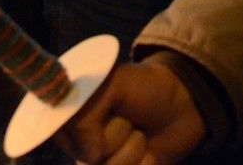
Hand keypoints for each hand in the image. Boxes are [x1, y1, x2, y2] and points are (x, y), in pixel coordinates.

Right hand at [58, 60, 205, 164]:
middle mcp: (79, 143)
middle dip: (115, 137)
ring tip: (140, 133)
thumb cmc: (144, 88)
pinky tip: (150, 152)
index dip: (83, 131)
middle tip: (128, 118)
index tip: (107, 112)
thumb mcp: (111, 86)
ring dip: (134, 151)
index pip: (59, 136)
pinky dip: (146, 164)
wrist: (183, 104)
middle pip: (85, 160)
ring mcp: (102, 162)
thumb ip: (85, 115)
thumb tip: (90, 156)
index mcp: (68, 115)